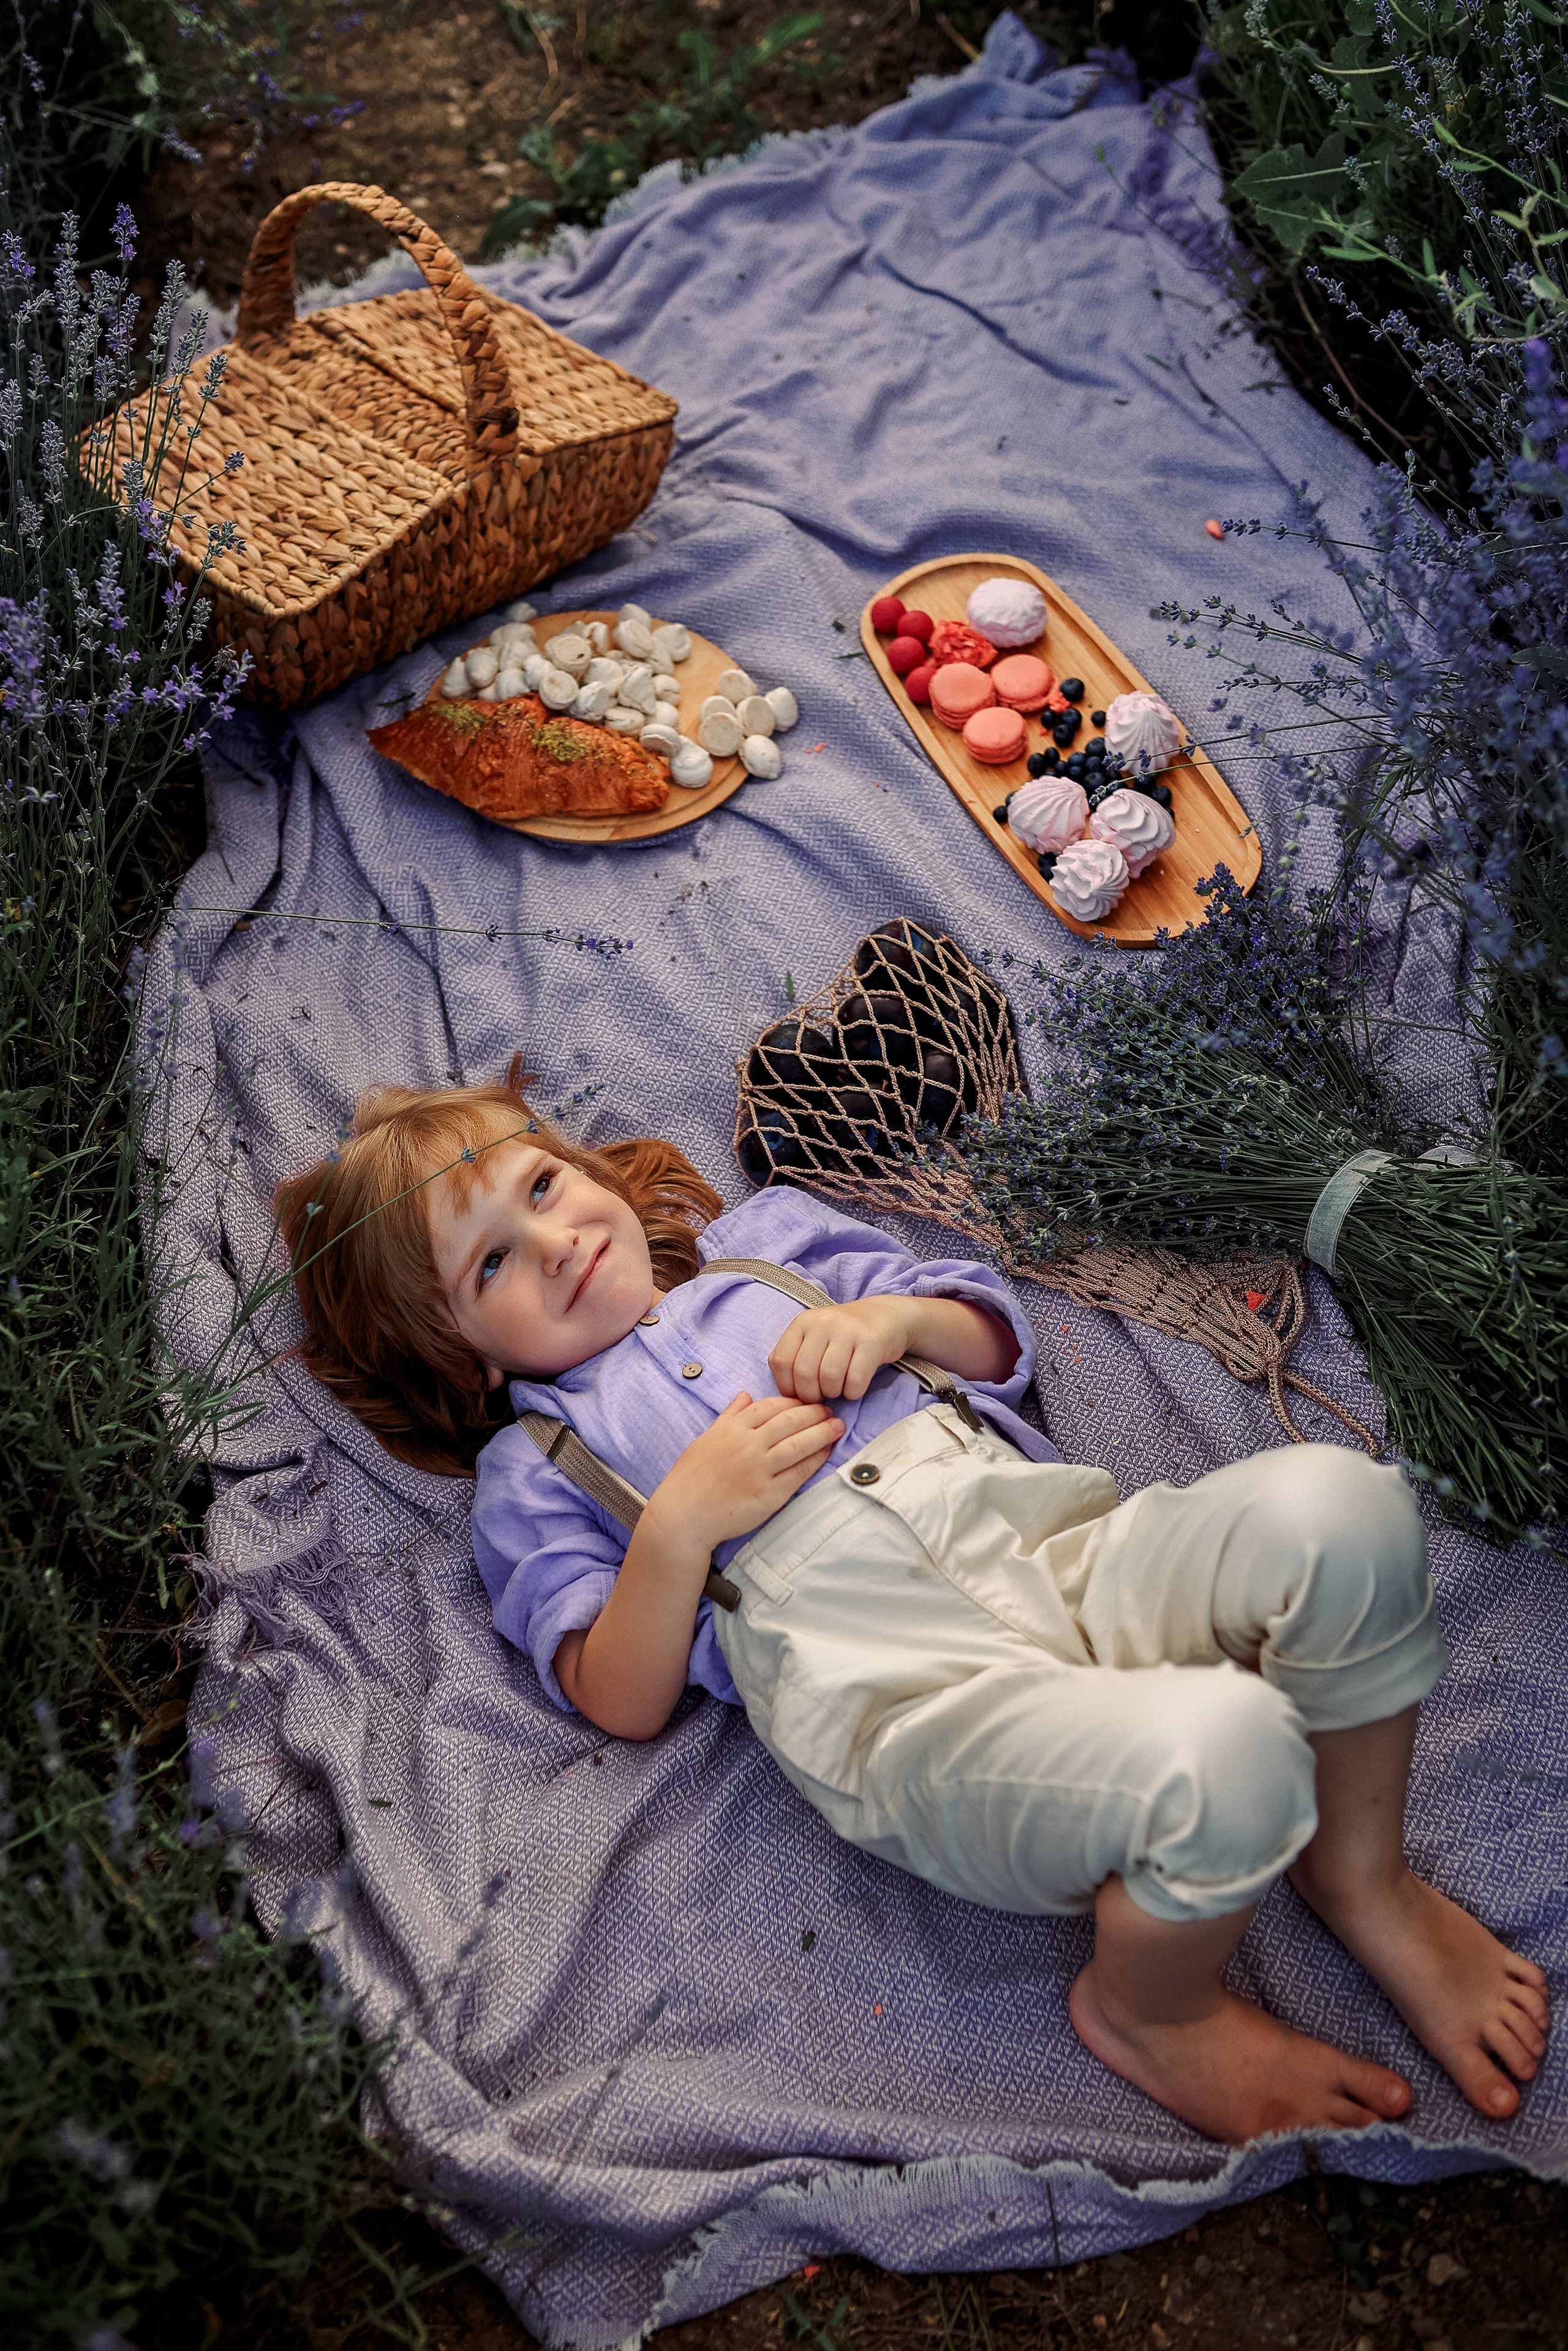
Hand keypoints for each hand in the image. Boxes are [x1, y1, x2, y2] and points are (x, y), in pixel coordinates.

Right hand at [647, 1391, 843, 1552]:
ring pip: (798, 1444)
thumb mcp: (706, 1438)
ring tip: (837, 1427)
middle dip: (814, 1413)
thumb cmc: (690, 1478)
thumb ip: (728, 1416)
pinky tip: (826, 1452)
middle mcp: (748, 1445)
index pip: (770, 1406)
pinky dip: (815, 1460)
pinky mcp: (769, 1494)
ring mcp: (759, 1470)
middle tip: (830, 1411)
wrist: (683, 1515)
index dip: (793, 1401)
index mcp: (732, 1429)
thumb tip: (745, 1394)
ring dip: (822, 1433)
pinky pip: (798, 1473)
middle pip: (790, 1421)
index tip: (807, 1401)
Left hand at [769, 1297, 916, 1403]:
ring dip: (833, 1393)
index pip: (781, 1361)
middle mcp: (823, 1322)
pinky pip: (855, 1379)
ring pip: (829, 1377)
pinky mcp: (872, 1341)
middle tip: (821, 1396)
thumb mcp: (814, 1336)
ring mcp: (848, 1330)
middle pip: (804, 1372)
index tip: (799, 1394)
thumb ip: (796, 1356)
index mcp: (803, 1322)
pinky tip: (854, 1387)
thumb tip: (785, 1392)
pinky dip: (853, 1392)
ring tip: (838, 1389)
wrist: (886, 1316)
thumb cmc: (844, 1335)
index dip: (787, 1386)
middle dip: (811, 1395)